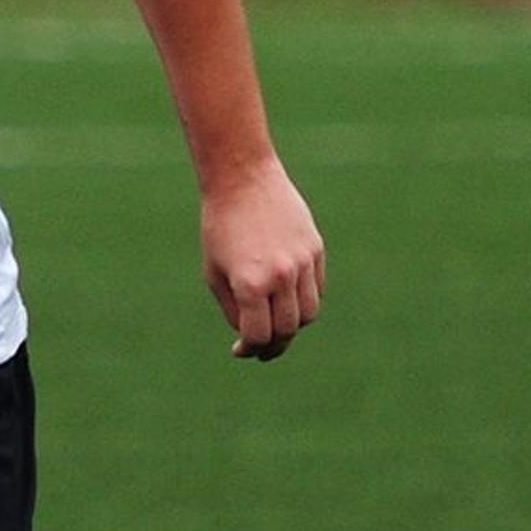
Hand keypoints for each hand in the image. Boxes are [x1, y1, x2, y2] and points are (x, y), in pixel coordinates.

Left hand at [201, 165, 323, 359]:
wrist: (243, 180)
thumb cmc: (221, 228)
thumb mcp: (214, 273)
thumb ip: (234, 310)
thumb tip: (252, 338)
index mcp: (250, 284)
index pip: (259, 335)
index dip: (249, 349)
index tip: (241, 350)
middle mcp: (280, 276)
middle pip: (287, 329)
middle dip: (273, 344)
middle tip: (262, 347)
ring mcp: (302, 262)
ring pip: (308, 314)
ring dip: (292, 325)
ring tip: (276, 323)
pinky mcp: (315, 249)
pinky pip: (316, 289)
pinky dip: (304, 301)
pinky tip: (286, 298)